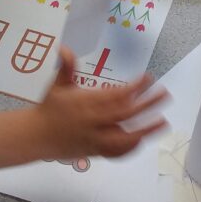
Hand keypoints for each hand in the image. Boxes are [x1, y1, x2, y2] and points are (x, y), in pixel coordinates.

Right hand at [31, 47, 167, 159]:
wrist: (35, 136)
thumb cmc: (48, 108)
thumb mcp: (56, 85)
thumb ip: (66, 67)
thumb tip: (64, 48)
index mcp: (84, 103)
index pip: (115, 94)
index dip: (134, 87)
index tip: (148, 78)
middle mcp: (92, 121)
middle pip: (125, 114)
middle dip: (147, 104)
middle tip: (165, 94)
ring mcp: (94, 139)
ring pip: (124, 137)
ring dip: (145, 130)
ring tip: (163, 121)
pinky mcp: (95, 152)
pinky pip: (116, 153)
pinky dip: (130, 147)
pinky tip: (143, 139)